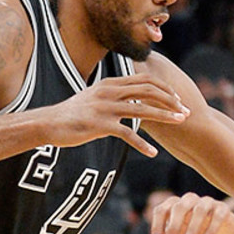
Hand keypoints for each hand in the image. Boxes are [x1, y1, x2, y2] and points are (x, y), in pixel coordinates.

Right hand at [46, 74, 189, 156]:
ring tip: (180, 122)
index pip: (145, 80)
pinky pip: (126, 134)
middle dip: (170, 100)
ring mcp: (104, 108)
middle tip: (185, 112)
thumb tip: (136, 99)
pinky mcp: (99, 125)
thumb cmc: (74, 114)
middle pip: (148, 91)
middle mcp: (109, 92)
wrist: (48, 123)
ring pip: (142, 110)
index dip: (165, 89)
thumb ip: (116, 95)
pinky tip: (153, 153)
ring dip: (165, 116)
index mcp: (111, 83)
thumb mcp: (96, 97)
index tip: (177, 99)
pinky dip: (142, 144)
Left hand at [145, 192, 233, 233]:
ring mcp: (207, 202)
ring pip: (199, 210)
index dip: (158, 226)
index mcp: (174, 204)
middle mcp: (190, 199)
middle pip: (179, 207)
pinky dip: (211, 230)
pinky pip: (217, 216)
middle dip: (173, 228)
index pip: (161, 210)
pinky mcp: (222, 208)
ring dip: (192, 229)